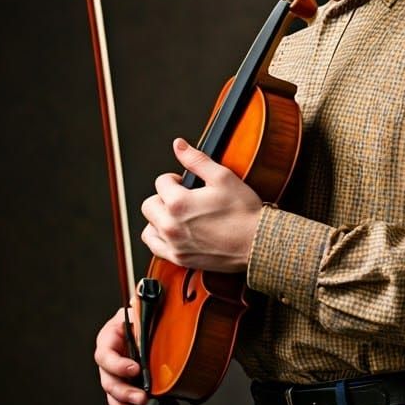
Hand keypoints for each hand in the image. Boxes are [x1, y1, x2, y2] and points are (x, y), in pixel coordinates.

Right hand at [93, 307, 150, 404]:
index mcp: (109, 338)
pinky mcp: (127, 385)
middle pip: (108, 381)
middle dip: (125, 392)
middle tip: (143, 398)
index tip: (136, 369)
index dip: (118, 364)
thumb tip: (143, 306)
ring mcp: (116, 375)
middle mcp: (109, 359)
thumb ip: (142, 311)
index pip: (105, 354)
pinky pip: (125, 403)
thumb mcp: (142, 309)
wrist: (152, 319)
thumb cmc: (146, 312)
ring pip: (114, 396)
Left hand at [140, 137, 262, 272]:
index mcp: (179, 203)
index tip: (186, 183)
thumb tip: (179, 145)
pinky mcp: (180, 258)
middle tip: (183, 198)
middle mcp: (171, 225)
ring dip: (158, 219)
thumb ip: (196, 159)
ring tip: (177, 216)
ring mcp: (174, 244)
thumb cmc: (243, 211)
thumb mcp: (222, 177)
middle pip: (150, 205)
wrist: (256, 242)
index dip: (175, 178)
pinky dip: (160, 238)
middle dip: (164, 198)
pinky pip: (155, 248)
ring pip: (148, 227)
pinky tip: (174, 232)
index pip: (161, 182)